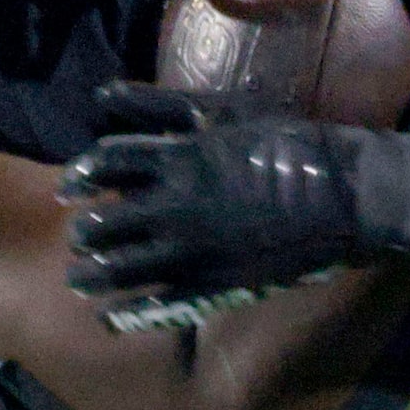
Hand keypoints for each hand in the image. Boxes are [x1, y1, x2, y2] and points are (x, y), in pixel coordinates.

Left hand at [63, 85, 370, 301]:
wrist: (341, 195)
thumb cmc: (283, 141)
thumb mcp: (222, 110)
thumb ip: (159, 104)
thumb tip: (101, 93)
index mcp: (177, 160)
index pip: (105, 168)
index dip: (80, 177)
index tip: (68, 188)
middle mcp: (176, 208)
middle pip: (104, 225)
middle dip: (84, 233)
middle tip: (77, 238)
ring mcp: (194, 250)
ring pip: (122, 270)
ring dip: (93, 277)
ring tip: (79, 281)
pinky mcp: (215, 284)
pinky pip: (158, 304)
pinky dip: (128, 312)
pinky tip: (111, 316)